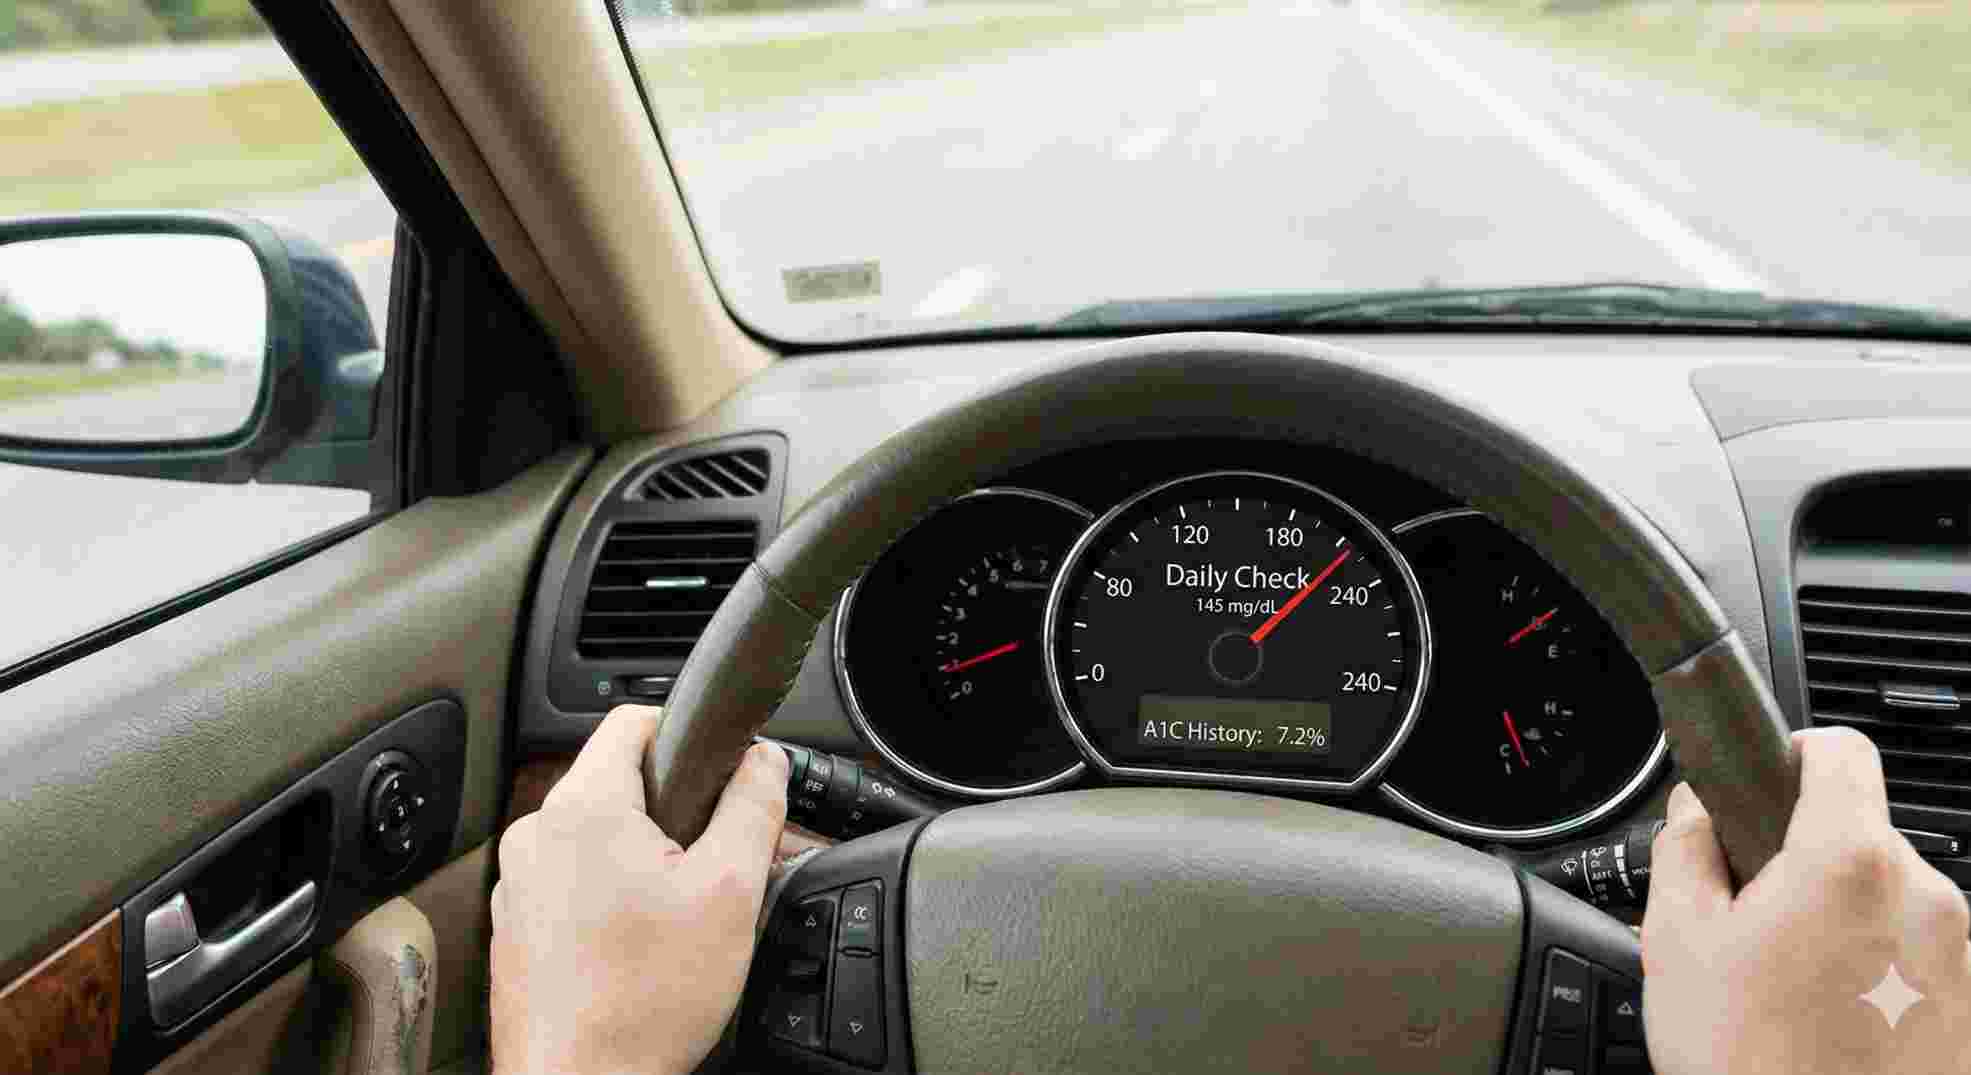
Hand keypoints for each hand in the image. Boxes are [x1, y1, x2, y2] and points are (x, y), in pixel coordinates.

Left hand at [490, 705, 788, 1074]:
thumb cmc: (643, 1004)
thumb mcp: (731, 892)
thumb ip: (753, 808)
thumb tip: (763, 761)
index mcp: (583, 808)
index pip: (633, 719)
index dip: (688, 735)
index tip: (720, 773)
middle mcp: (536, 835)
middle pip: (618, 781)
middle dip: (673, 811)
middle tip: (713, 866)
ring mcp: (518, 884)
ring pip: (596, 838)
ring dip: (642, 859)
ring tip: (678, 916)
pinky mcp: (516, 928)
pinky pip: (572, 884)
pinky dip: (610, 899)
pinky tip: (640, 946)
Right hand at [1642, 727, 1970, 1073]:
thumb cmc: (1753, 1065)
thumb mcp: (1678, 941)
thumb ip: (1687, 850)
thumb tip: (1697, 815)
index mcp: (1850, 862)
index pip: (1841, 750)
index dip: (1794, 755)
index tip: (1770, 782)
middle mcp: (1928, 899)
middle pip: (1863, 837)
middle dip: (1809, 863)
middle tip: (1756, 922)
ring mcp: (1965, 959)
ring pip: (1892, 905)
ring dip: (1847, 925)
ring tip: (1794, 990)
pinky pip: (1922, 963)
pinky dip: (1880, 977)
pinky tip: (1834, 1027)